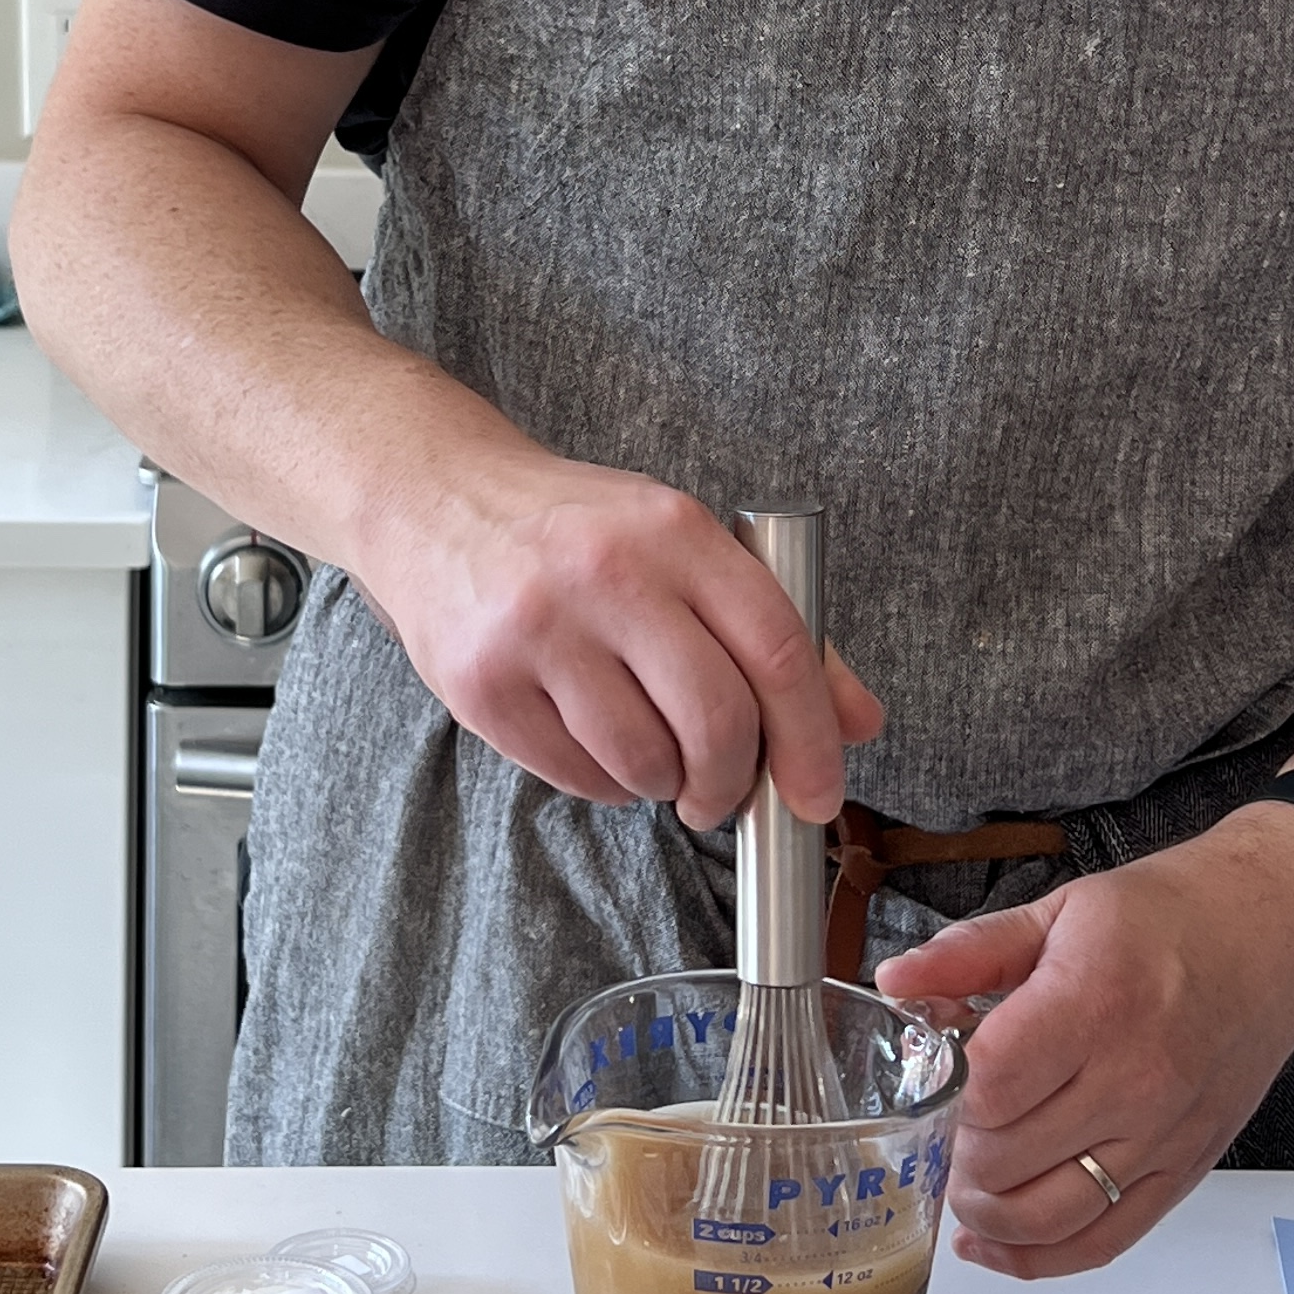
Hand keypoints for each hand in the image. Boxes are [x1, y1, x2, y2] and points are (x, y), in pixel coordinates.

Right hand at [361, 445, 883, 828]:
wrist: (435, 498)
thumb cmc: (575, 529)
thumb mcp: (681, 542)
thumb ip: (776, 628)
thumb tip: (858, 722)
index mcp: (675, 530)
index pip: (778, 650)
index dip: (813, 740)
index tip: (818, 795)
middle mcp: (609, 573)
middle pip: (718, 721)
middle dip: (734, 782)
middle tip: (723, 794)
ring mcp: (539, 631)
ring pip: (645, 763)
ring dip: (664, 783)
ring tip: (650, 752)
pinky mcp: (484, 686)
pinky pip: (578, 779)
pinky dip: (604, 782)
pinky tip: (594, 739)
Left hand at [873, 802, 1293, 1275]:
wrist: (1268, 937)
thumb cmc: (1168, 916)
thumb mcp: (1060, 909)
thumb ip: (970, 952)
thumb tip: (895, 982)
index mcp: (1092, 1004)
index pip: (990, 1085)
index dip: (945, 1087)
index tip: (936, 1069)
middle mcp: (1132, 1082)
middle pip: (1007, 1158)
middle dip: (954, 1145)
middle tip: (940, 1120)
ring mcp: (1160, 1137)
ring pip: (1048, 1218)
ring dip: (984, 1213)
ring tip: (959, 1181)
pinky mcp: (1182, 1173)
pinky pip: (1102, 1241)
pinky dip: (1038, 1258)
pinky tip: (994, 1244)